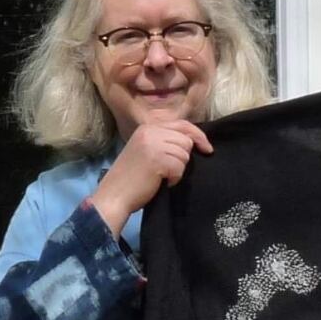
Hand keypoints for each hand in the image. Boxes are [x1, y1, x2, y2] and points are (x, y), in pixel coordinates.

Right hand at [89, 120, 213, 236]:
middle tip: (171, 170)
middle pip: (186, 140)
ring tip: (162, 176)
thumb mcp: (145, 150)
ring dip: (178, 169)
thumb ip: (163, 141)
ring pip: (185, 154)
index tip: (207, 148)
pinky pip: (180, 167)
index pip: (182, 124)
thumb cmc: (130, 178)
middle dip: (184, 157)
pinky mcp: (157, 160)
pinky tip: (162, 182)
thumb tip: (192, 141)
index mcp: (147, 127)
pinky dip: (175, 178)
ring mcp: (153, 145)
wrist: (114, 195)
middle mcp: (150, 132)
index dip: (198, 136)